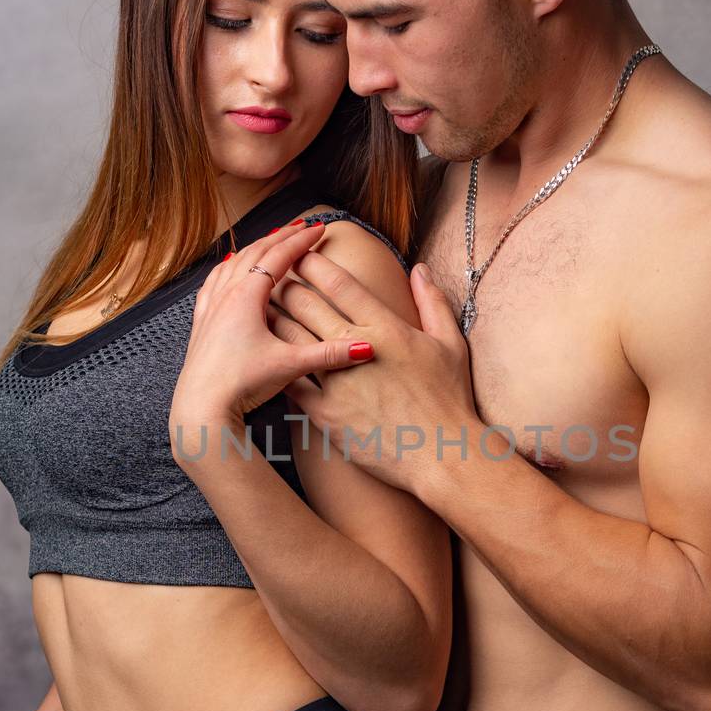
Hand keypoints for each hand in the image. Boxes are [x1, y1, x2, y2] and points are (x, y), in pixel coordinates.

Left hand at [169, 220, 379, 459]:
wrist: (202, 407)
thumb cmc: (242, 384)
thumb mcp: (290, 366)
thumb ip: (329, 354)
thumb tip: (366, 347)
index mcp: (247, 297)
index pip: (278, 256)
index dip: (301, 240)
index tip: (320, 228)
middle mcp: (225, 295)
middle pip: (255, 252)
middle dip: (280, 237)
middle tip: (300, 226)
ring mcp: (210, 307)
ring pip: (232, 264)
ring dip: (254, 249)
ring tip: (269, 241)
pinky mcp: (201, 323)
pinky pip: (214, 283)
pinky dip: (227, 268)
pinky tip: (228, 269)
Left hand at [270, 254, 477, 491]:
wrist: (441, 456)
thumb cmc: (449, 401)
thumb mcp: (450, 344)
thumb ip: (433, 302)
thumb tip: (419, 269)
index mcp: (385, 328)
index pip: (340, 284)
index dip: (315, 264)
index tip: (301, 254)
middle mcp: (355, 349)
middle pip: (307, 305)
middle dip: (286, 284)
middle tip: (273, 274)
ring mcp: (336, 382)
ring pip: (291, 339)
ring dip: (274, 318)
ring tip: (261, 306)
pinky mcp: (324, 413)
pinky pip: (292, 380)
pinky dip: (278, 363)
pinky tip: (267, 354)